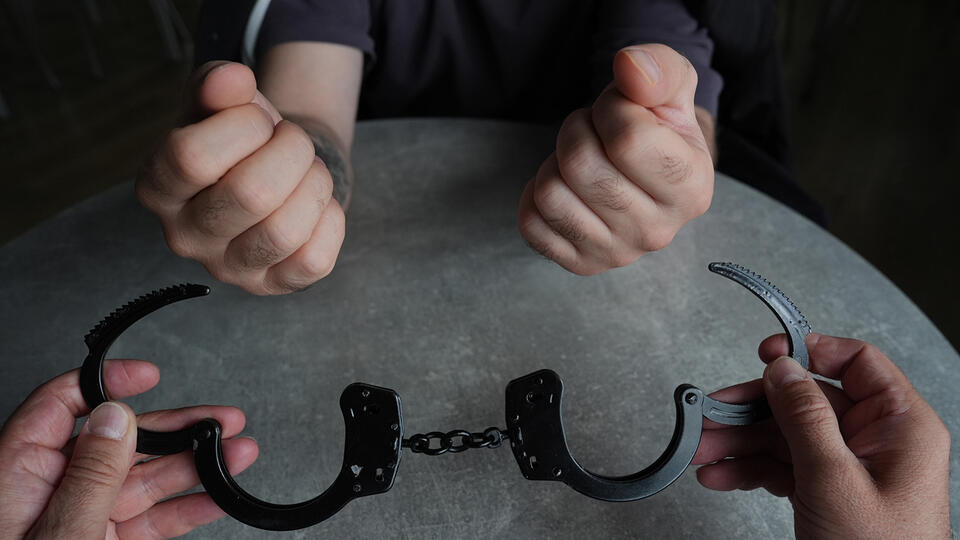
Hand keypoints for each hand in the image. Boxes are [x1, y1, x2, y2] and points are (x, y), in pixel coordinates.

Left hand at [0, 360, 258, 538]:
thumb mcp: (59, 535)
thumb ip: (90, 474)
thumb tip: (114, 415)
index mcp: (19, 473)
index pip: (62, 405)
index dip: (108, 382)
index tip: (149, 374)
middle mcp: (51, 491)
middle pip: (120, 441)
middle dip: (177, 429)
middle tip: (223, 421)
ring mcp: (81, 521)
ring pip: (145, 481)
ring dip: (196, 468)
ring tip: (239, 454)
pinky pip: (152, 520)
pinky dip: (188, 508)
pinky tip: (219, 497)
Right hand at [137, 61, 344, 294]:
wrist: (274, 172)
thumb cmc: (241, 137)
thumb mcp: (222, 102)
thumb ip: (218, 82)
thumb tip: (231, 78)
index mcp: (157, 186)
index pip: (191, 157)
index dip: (243, 125)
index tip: (257, 118)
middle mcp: (184, 236)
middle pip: (250, 194)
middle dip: (291, 151)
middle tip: (293, 141)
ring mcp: (229, 268)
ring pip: (284, 232)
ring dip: (314, 185)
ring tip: (307, 170)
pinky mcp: (272, 285)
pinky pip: (314, 261)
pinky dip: (329, 221)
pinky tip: (316, 205)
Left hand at [518, 44, 713, 273]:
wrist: (645, 166)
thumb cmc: (657, 123)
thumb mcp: (672, 86)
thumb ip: (659, 69)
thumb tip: (629, 68)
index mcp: (692, 189)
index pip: (629, 139)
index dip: (610, 109)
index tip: (620, 111)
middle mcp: (659, 232)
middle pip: (581, 165)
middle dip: (577, 131)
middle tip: (594, 133)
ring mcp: (618, 254)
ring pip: (550, 195)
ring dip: (556, 163)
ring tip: (582, 160)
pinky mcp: (582, 265)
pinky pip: (531, 224)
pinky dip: (536, 197)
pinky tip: (566, 188)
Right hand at [694, 333, 950, 538]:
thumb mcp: (834, 478)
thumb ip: (805, 418)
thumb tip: (783, 369)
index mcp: (900, 426)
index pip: (857, 363)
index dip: (809, 351)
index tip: (766, 353)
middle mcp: (877, 441)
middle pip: (806, 401)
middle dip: (753, 410)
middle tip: (713, 413)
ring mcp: (851, 467)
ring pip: (786, 435)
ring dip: (740, 442)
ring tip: (703, 450)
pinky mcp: (828, 490)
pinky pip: (783, 466)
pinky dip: (749, 470)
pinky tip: (720, 474)